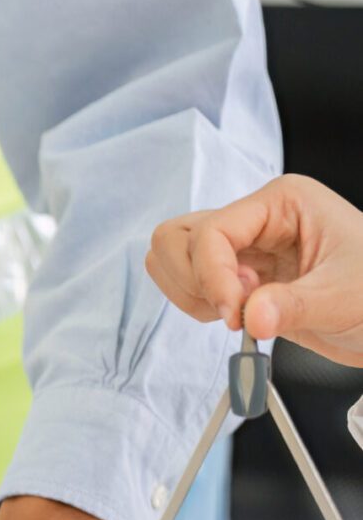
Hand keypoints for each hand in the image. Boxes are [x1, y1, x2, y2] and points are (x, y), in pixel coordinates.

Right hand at [147, 173, 362, 366]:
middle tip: (233, 307)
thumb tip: (250, 316)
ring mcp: (243, 250)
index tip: (234, 314)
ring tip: (237, 311)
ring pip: (172, 258)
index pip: (212, 231)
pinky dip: (198, 306)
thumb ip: (295, 305)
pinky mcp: (237, 279)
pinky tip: (239, 316)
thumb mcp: (346, 296)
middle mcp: (256, 220)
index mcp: (282, 203)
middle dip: (194, 279)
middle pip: (177, 236)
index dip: (212, 275)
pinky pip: (188, 285)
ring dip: (190, 292)